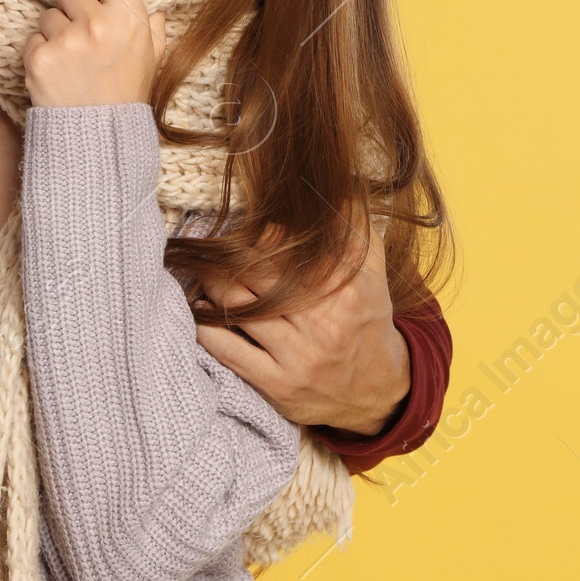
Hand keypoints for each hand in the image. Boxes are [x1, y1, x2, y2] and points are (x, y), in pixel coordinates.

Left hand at [22, 0, 165, 107]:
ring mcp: (67, 41)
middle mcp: (98, 23)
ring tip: (72, 59)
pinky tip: (58, 72)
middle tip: (83, 35)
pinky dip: (41, 53)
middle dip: (72, 7)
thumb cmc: (127, 92)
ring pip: (47, 14)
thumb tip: (153, 5)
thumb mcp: (152, 57)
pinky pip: (33, 38)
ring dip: (55, 32)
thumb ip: (152, 26)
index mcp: (129, 16)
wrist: (99, 138)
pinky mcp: (39, 58)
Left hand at [192, 206, 410, 433]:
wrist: (380, 395)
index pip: (288, 248)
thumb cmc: (366, 321)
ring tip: (204, 272)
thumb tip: (338, 185)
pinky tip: (199, 309)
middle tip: (208, 246)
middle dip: (227, 257)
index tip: (244, 228)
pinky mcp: (279, 387)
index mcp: (344, 289)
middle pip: (255, 274)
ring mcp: (299, 358)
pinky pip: (227, 350)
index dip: (259, 235)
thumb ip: (355, 227)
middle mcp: (323, 323)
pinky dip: (204, 326)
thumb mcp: (372, 273)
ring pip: (237, 307)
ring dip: (211, 284)